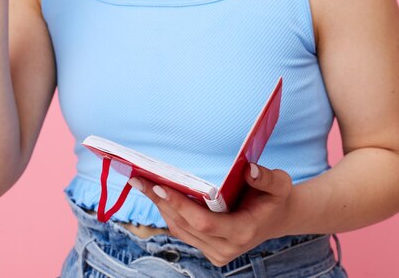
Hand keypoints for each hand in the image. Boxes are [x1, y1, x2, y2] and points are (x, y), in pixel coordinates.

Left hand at [130, 163, 292, 266]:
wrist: (278, 217)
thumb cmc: (276, 197)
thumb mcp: (280, 184)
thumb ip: (266, 178)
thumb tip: (250, 168)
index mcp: (242, 232)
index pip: (203, 222)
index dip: (179, 205)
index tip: (159, 186)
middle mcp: (226, 248)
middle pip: (185, 225)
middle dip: (160, 201)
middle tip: (139, 178)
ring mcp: (216, 252)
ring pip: (180, 229)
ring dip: (160, 206)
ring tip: (142, 183)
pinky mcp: (208, 249)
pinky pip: (182, 231)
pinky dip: (169, 212)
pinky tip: (157, 193)